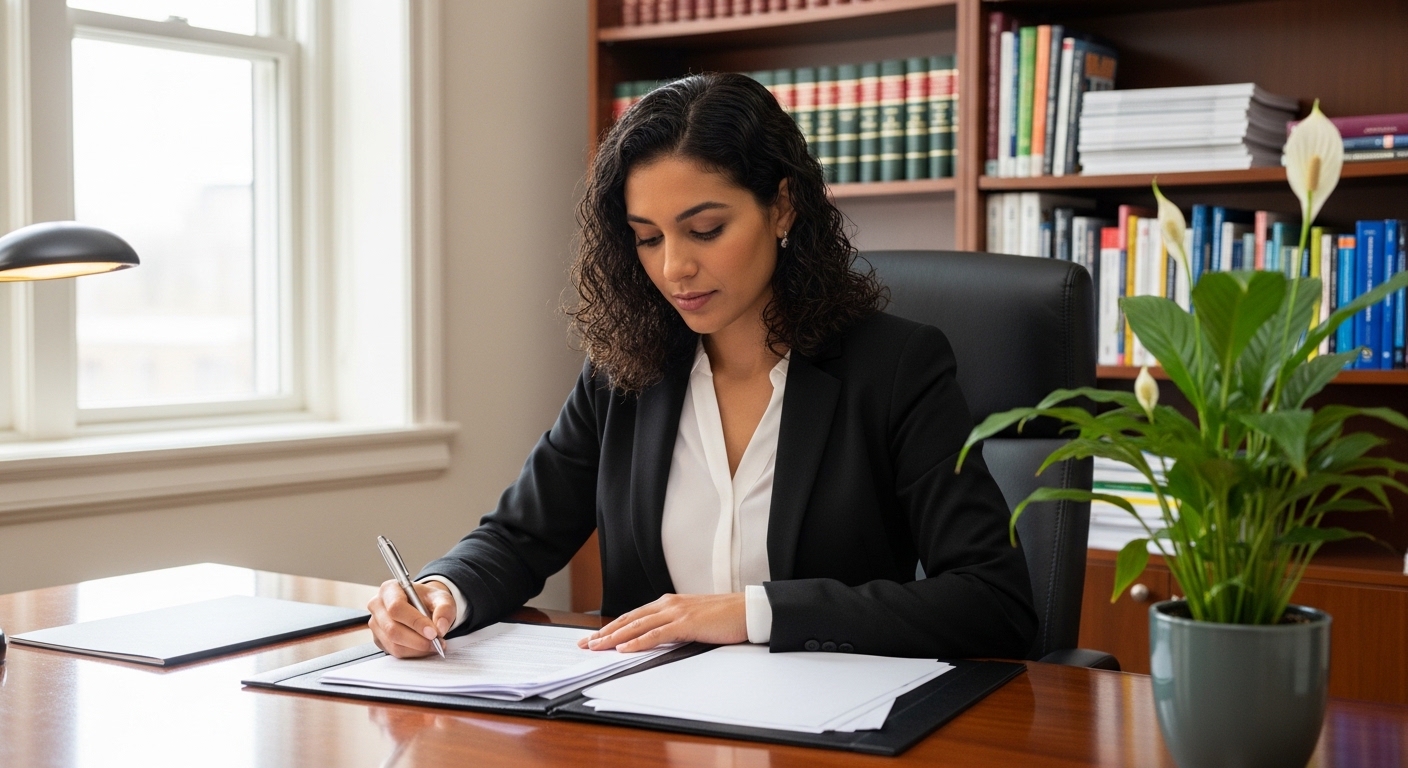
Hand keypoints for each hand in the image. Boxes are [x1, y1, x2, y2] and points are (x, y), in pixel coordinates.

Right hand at [367, 579, 455, 657]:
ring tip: (434, 645)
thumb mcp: (442, 598)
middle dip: (418, 640)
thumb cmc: (428, 600)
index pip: (397, 607)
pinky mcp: (378, 639)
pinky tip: (423, 647)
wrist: (422, 605)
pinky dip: (412, 653)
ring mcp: (375, 624)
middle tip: (437, 643)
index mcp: (390, 589)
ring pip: (393, 643)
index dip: (415, 622)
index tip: (433, 633)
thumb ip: (444, 609)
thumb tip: (440, 628)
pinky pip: (393, 651)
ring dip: (416, 649)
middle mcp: (377, 605)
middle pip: (392, 629)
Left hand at [576, 593, 747, 652]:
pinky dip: (638, 642)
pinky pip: (656, 634)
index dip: (612, 627)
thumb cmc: (725, 617)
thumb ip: (674, 627)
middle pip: (629, 619)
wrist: (748, 610)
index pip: (633, 616)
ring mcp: (676, 612)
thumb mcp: (693, 620)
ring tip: (597, 646)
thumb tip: (657, 640)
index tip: (595, 637)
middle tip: (585, 643)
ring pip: (637, 626)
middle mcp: (668, 604)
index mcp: (669, 603)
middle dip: (605, 632)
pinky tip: (624, 649)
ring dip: (614, 637)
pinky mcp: (686, 623)